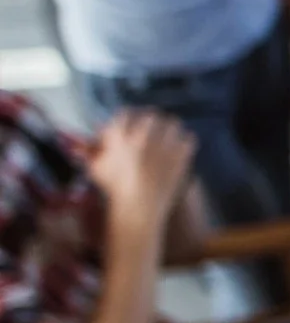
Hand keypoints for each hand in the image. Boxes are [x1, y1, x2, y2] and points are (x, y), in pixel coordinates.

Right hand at [88, 111, 195, 238]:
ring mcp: (163, 144)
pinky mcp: (180, 154)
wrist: (139, 209)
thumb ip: (86, 151)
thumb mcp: (96, 168)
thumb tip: (67, 138)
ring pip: (172, 123)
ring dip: (169, 129)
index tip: (133, 126)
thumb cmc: (115, 189)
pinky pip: (188, 138)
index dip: (129, 119)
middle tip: (152, 131)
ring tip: (167, 138)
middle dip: (151, 121)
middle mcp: (141, 136)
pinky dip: (185, 142)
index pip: (125, 113)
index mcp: (119, 135)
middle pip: (150, 114)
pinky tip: (180, 149)